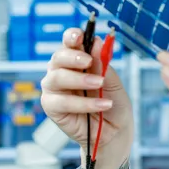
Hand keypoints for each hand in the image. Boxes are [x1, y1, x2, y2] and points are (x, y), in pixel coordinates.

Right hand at [41, 28, 133, 168]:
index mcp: (77, 61)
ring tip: (100, 85)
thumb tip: (97, 41)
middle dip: (72, 57)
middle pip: (58, 57)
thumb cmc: (114, 105)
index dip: (71, 36)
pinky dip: (83, 102)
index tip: (80, 35)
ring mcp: (55, 90)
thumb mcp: (113, 82)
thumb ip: (103, 63)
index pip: (69, 42)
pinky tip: (101, 105)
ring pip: (55, 77)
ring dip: (79, 80)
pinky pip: (61, 101)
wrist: (116, 133)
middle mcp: (62, 72)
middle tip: (89, 61)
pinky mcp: (52, 108)